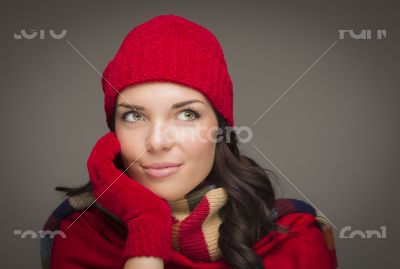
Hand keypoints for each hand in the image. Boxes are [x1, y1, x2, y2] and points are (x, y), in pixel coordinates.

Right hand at [87, 131, 172, 262]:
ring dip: (103, 146)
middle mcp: (101, 189)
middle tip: (111, 139)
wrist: (149, 219)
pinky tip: (116, 142)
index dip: (106, 157)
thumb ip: (134, 182)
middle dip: (102, 149)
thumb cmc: (149, 208)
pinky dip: (106, 148)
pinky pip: (101, 159)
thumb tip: (141, 170)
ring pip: (95, 159)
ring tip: (113, 138)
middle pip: (95, 164)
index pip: (101, 170)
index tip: (116, 146)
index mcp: (108, 193)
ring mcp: (102, 185)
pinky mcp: (108, 180)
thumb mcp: (138, 192)